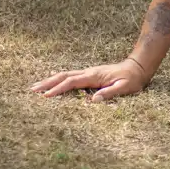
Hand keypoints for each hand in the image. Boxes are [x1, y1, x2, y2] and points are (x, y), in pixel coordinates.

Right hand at [30, 58, 148, 102]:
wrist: (137, 68)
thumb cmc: (132, 80)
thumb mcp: (125, 88)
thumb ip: (110, 93)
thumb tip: (94, 100)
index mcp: (94, 76)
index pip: (72, 82)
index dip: (58, 89)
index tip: (46, 96)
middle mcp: (88, 72)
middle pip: (63, 76)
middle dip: (47, 83)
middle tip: (32, 90)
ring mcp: (88, 72)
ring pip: (65, 75)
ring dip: (50, 80)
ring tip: (36, 87)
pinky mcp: (89, 74)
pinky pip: (70, 76)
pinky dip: (58, 78)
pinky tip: (51, 80)